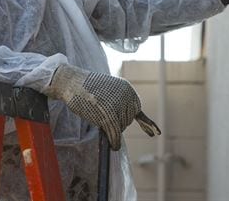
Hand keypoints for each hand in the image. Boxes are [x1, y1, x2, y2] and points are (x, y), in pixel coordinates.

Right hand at [45, 64, 160, 149]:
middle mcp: (126, 96)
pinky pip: (115, 132)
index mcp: (128, 89)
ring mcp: (118, 105)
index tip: (155, 133)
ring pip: (120, 127)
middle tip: (101, 115)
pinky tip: (114, 146)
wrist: (72, 82)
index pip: (137, 112)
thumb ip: (120, 102)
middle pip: (128, 120)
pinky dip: (115, 141)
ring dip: (111, 129)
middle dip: (118, 123)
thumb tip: (135, 122)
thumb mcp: (108, 91)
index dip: (138, 122)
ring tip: (96, 114)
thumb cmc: (88, 88)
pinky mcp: (108, 114)